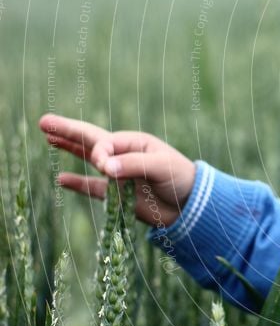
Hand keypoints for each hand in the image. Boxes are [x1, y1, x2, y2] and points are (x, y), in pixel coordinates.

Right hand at [38, 113, 196, 227]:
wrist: (190, 205)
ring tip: (48, 137)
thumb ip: (133, 165)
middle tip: (43, 121)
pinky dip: (77, 183)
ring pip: (87, 158)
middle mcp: (123, 155)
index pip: (105, 142)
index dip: (99, 153)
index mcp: (134, 143)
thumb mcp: (161, 167)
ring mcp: (119, 174)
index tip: (104, 168)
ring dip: (69, 148)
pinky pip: (92, 187)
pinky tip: (61, 179)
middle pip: (90, 140)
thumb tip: (103, 167)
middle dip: (67, 130)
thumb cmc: (180, 178)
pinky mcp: (117, 195)